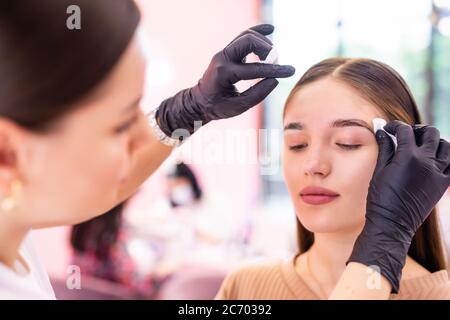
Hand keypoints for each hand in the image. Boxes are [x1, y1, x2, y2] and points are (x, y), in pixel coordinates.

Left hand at [156, 24, 294, 135]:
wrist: (199, 101)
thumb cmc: (217, 107)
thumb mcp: (238, 107)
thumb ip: (257, 95)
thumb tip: (275, 80)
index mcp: (224, 73)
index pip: (254, 69)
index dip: (274, 70)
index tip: (290, 71)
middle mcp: (223, 58)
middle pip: (248, 41)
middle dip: (266, 49)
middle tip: (275, 61)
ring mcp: (224, 52)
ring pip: (246, 36)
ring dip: (263, 42)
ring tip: (272, 56)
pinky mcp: (228, 51)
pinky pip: (243, 36)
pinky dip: (257, 31)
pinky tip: (270, 29)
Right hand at [348, 120, 449, 292]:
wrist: (392, 223)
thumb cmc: (381, 198)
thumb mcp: (379, 170)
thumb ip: (385, 148)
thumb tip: (382, 132)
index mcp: (408, 156)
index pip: (405, 130)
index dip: (395, 126)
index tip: (388, 129)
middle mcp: (427, 161)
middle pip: (429, 133)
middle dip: (417, 130)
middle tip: (407, 134)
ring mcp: (438, 172)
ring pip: (445, 145)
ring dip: (434, 141)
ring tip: (422, 145)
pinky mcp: (443, 183)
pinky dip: (445, 157)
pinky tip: (434, 159)